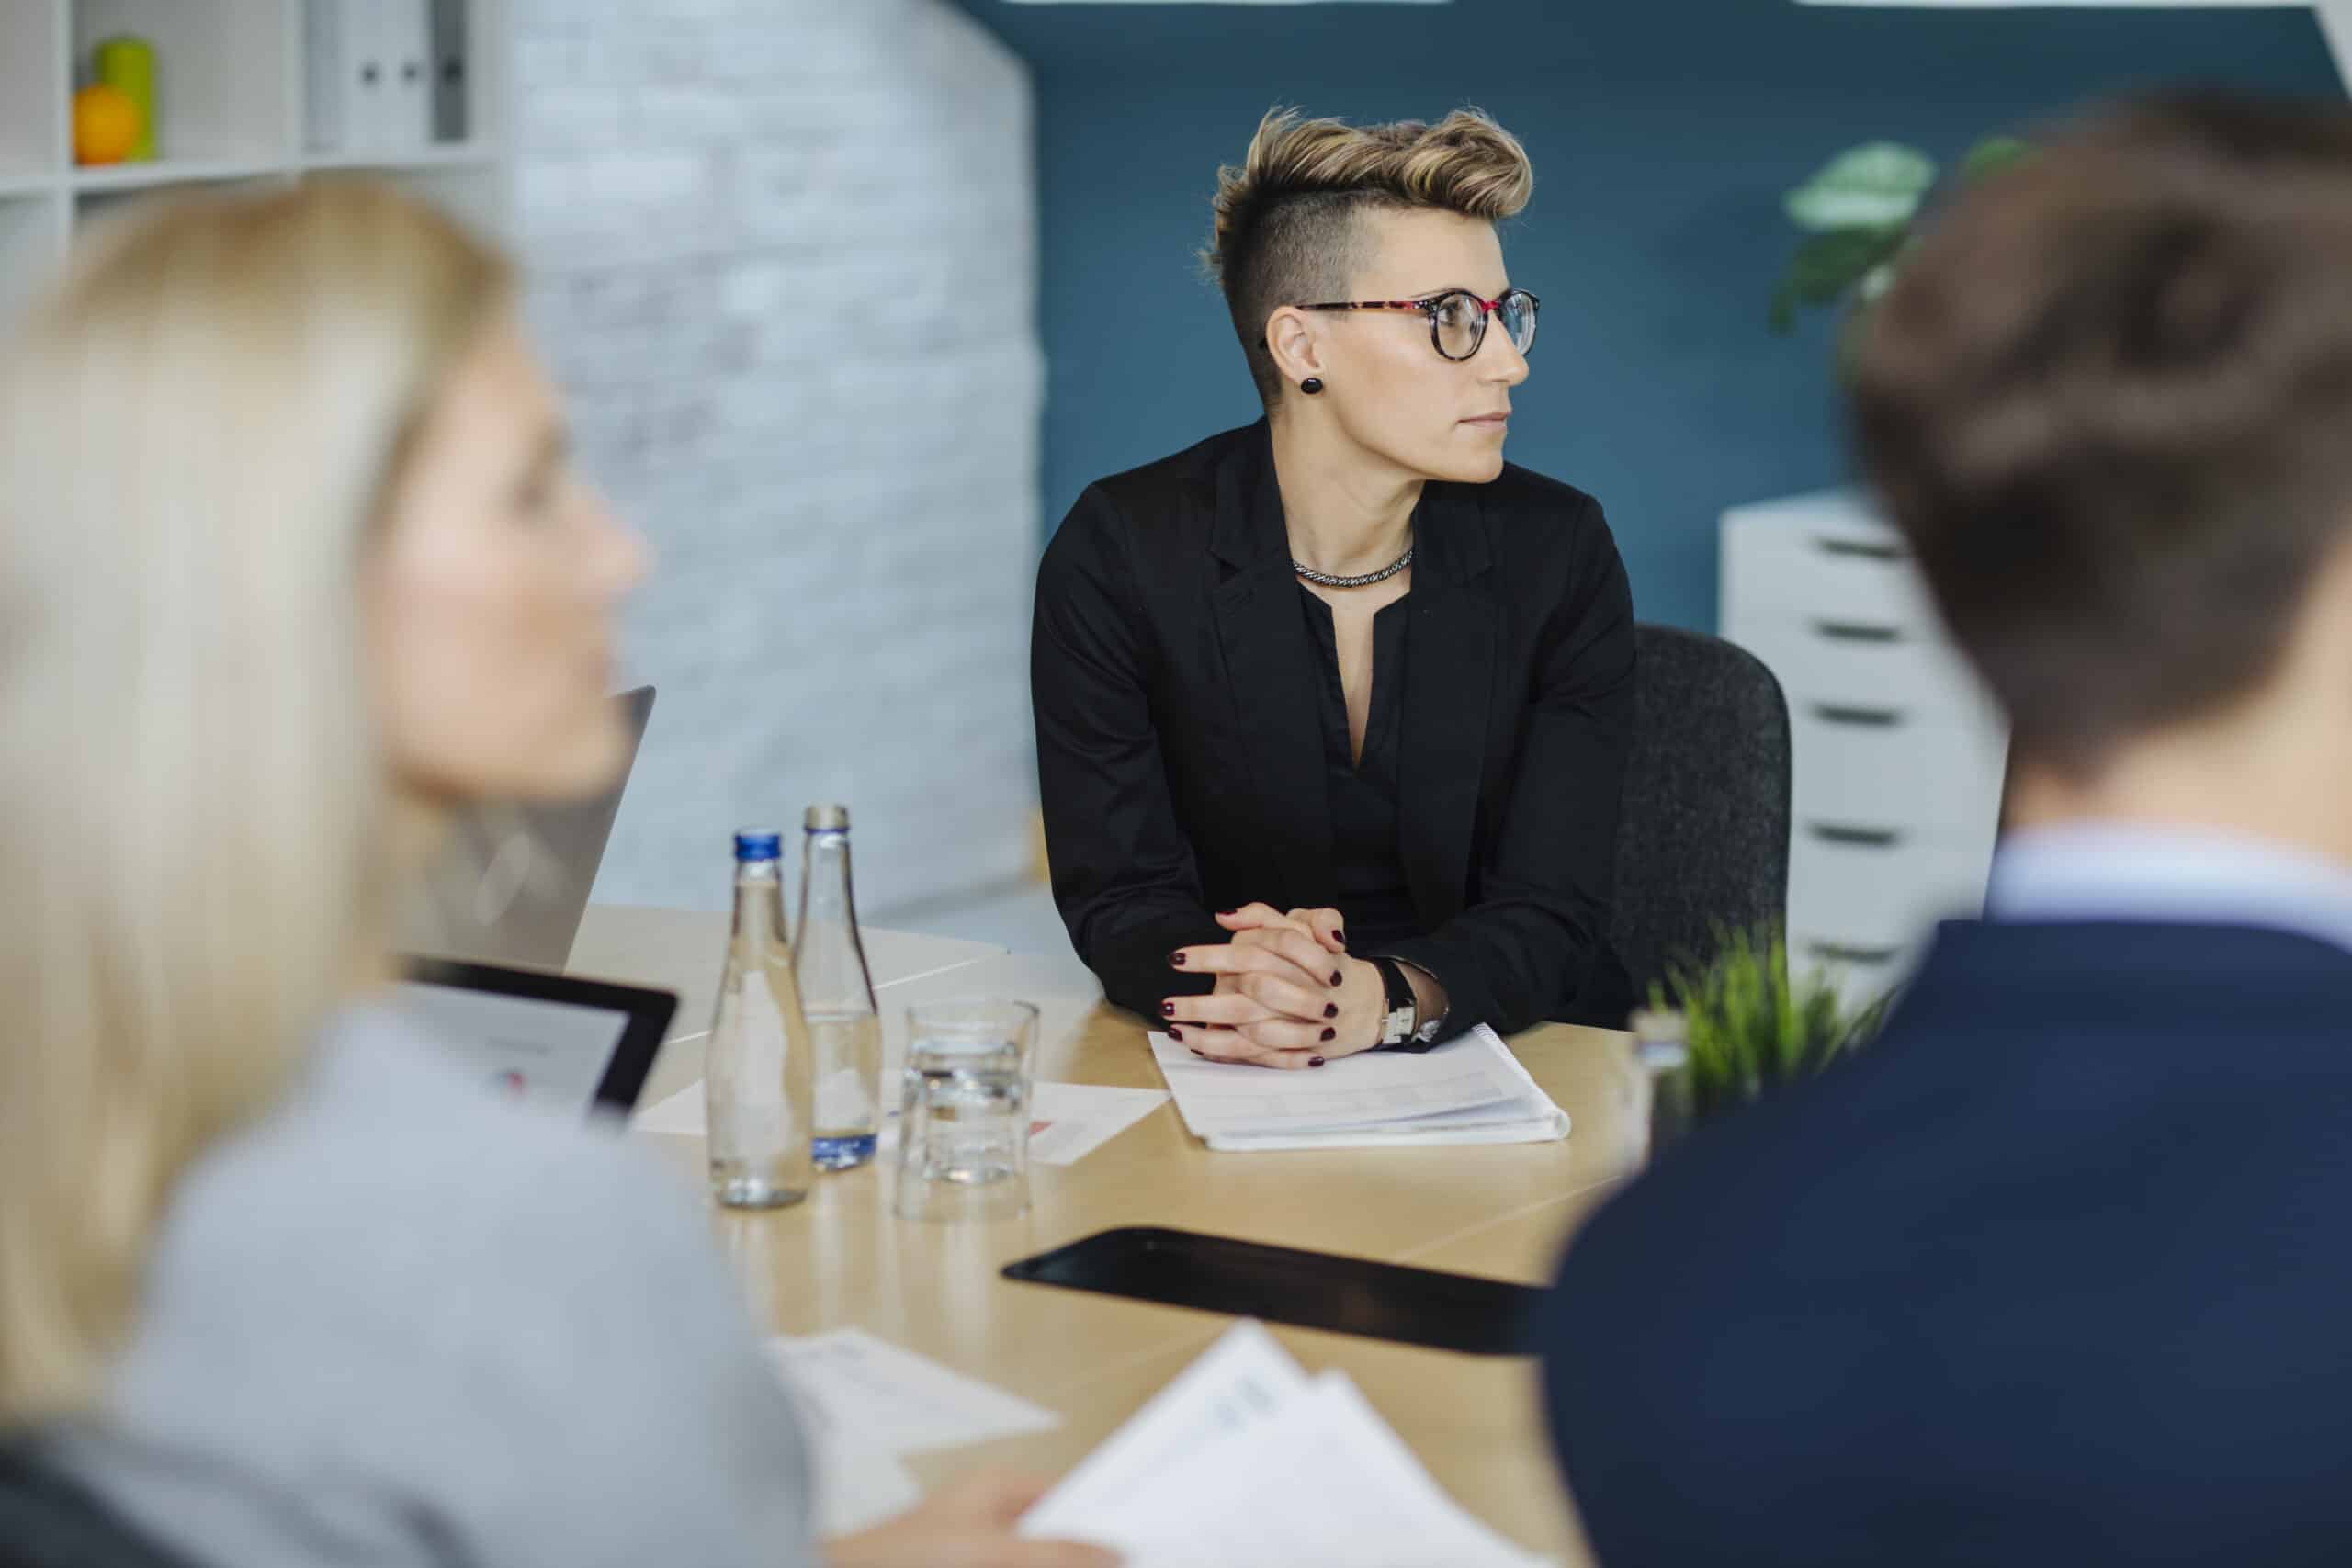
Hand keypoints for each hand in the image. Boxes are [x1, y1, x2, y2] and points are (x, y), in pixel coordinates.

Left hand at [826, 1472, 1118, 1567]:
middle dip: (1079, 1556)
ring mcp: (975, 1551)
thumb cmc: (908, 1555)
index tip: (1135, 1540)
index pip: (1064, 1498)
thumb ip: (1056, 1554)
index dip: (1098, 1518)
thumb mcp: (995, 1550)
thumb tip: (1113, 1554)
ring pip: (1032, 1561)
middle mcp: (987, 1517)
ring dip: (1055, 1567)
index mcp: (995, 1488)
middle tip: (1124, 1562)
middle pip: (1050, 1538)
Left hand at [1162, 905, 1386, 1067]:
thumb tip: (1224, 916)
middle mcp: (1292, 987)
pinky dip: (1222, 1051)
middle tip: (1166, 1003)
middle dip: (1201, 1003)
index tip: (1176, 959)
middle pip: (1242, 996)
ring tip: (1173, 1026)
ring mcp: (1293, 1020)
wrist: (1363, 1002)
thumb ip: (1263, 915)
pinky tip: (1195, 1045)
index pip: (1247, 951)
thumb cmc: (1326, 960)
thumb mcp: (1306, 924)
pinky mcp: (1292, 1046)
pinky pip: (1252, 1052)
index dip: (1209, 956)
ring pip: (1245, 1028)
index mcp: (1290, 954)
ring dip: (1206, 1029)